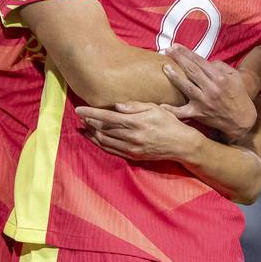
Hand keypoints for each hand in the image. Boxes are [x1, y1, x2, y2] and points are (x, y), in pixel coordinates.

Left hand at [75, 102, 204, 162]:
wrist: (181, 145)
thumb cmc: (169, 122)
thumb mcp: (155, 108)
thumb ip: (135, 106)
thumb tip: (116, 105)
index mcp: (136, 122)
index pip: (107, 117)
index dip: (91, 113)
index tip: (79, 109)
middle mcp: (132, 136)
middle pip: (103, 129)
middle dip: (89, 121)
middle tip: (82, 115)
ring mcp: (131, 148)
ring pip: (104, 140)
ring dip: (92, 133)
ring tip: (85, 125)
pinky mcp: (132, 156)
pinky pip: (110, 150)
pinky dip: (99, 143)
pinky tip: (94, 137)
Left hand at [159, 43, 257, 140]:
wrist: (241, 119)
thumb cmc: (238, 95)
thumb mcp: (234, 76)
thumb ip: (220, 66)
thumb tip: (206, 61)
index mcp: (219, 78)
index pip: (200, 62)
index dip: (187, 53)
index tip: (176, 46)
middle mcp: (211, 89)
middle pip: (192, 71)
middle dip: (179, 59)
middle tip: (168, 50)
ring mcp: (204, 102)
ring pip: (186, 87)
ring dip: (174, 77)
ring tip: (165, 67)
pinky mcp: (199, 113)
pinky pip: (183, 112)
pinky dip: (172, 110)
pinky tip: (162, 105)